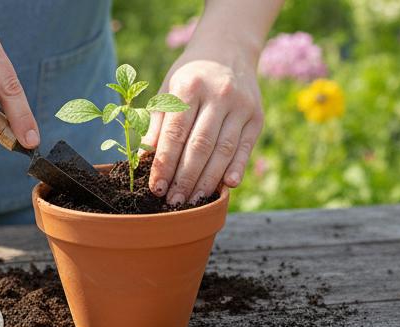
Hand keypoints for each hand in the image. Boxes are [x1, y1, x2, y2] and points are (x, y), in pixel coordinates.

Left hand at [144, 42, 263, 205]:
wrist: (228, 50)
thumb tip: (142, 161)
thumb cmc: (188, 78)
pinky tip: (226, 187)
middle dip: (185, 178)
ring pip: (223, 150)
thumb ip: (156, 124)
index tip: (155, 188)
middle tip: (173, 202)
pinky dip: (236, 168)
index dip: (164, 164)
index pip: (175, 134)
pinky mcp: (257, 116)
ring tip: (193, 201)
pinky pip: (245, 147)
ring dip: (207, 180)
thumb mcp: (166, 91)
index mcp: (190, 87)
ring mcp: (241, 106)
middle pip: (200, 145)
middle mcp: (219, 95)